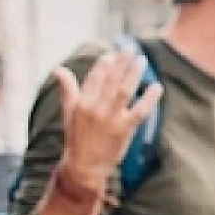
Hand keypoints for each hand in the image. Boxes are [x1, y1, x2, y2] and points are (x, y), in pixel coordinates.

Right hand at [53, 50, 163, 192]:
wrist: (84, 166)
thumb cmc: (77, 137)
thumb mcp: (68, 112)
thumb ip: (67, 89)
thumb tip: (58, 69)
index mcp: (81, 104)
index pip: (93, 78)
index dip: (103, 65)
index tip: (111, 54)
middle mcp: (95, 109)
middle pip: (111, 81)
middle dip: (120, 63)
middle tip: (129, 49)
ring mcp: (111, 119)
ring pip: (124, 91)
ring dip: (134, 74)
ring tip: (142, 61)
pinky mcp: (124, 130)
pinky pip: (140, 111)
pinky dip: (149, 99)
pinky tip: (156, 87)